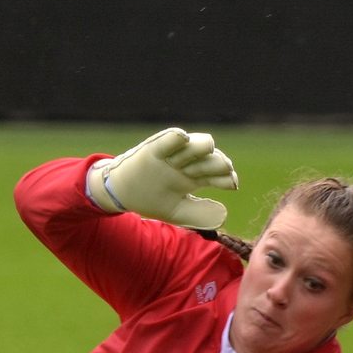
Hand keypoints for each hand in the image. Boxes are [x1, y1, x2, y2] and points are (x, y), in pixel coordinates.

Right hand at [85, 128, 237, 228]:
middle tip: (223, 169)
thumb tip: (223, 214)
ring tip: (209, 151)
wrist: (121, 194)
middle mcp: (187, 163)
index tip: (231, 184)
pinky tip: (182, 138)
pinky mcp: (154, 150)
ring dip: (204, 148)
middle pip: (211, 159)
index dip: (227, 178)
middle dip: (219, 163)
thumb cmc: (150, 200)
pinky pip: (167, 140)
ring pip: (195, 146)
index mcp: (196, 177)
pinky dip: (175, 138)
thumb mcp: (176, 212)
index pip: (219, 174)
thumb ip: (199, 214)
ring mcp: (172, 155)